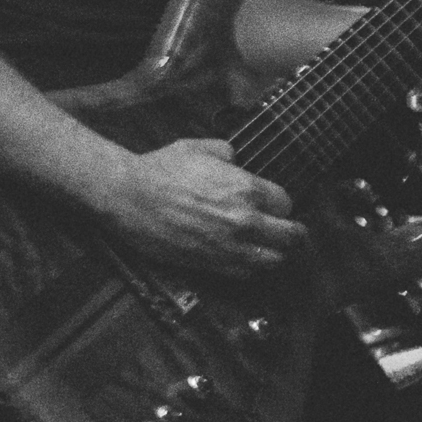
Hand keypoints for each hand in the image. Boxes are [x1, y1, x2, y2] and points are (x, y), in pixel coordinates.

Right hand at [91, 138, 304, 279]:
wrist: (129, 197)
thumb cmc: (159, 170)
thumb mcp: (195, 147)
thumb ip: (225, 152)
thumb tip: (234, 158)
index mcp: (246, 189)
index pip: (287, 203)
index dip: (279, 203)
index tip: (272, 204)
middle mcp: (246, 221)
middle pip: (292, 236)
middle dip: (292, 232)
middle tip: (287, 231)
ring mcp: (232, 246)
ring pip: (276, 260)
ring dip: (276, 253)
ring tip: (270, 248)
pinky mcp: (215, 265)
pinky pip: (250, 274)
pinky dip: (254, 267)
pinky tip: (246, 257)